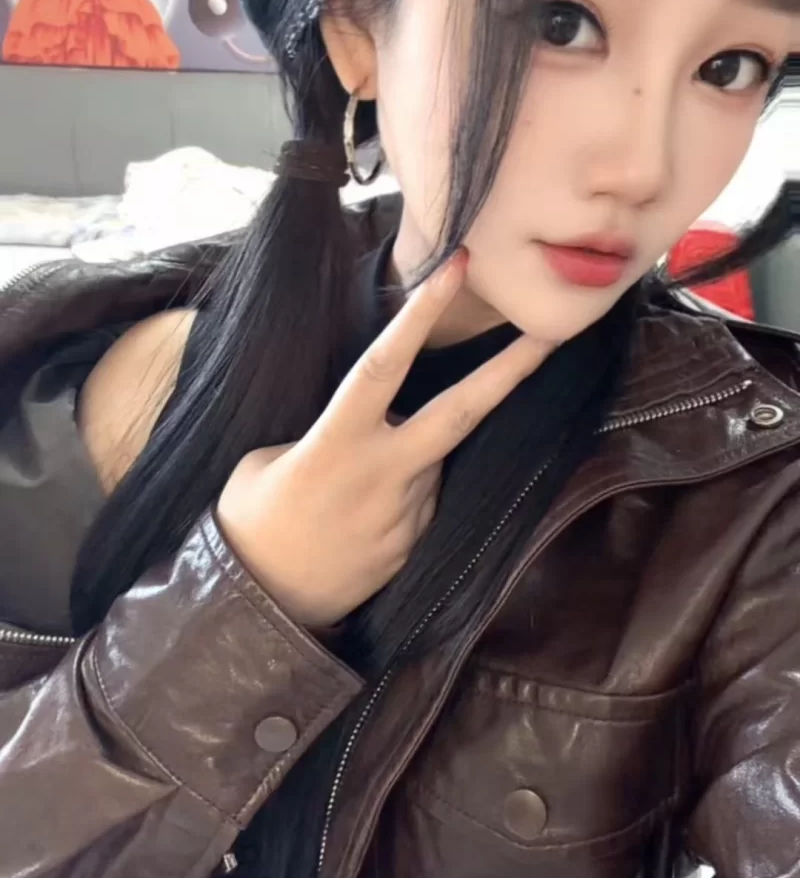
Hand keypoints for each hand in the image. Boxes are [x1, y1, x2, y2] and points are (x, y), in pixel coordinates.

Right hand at [216, 250, 553, 627]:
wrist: (261, 609)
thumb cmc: (253, 523)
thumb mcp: (268, 460)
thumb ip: (334, 435)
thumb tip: (379, 429)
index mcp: (335, 442)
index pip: (386, 364)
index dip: (421, 314)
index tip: (456, 268)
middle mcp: (383, 474)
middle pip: (461, 412)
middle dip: (510, 371)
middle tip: (553, 334)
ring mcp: (407, 514)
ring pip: (430, 460)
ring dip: (407, 457)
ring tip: (349, 492)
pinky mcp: (416, 546)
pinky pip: (422, 501)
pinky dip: (401, 496)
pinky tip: (359, 521)